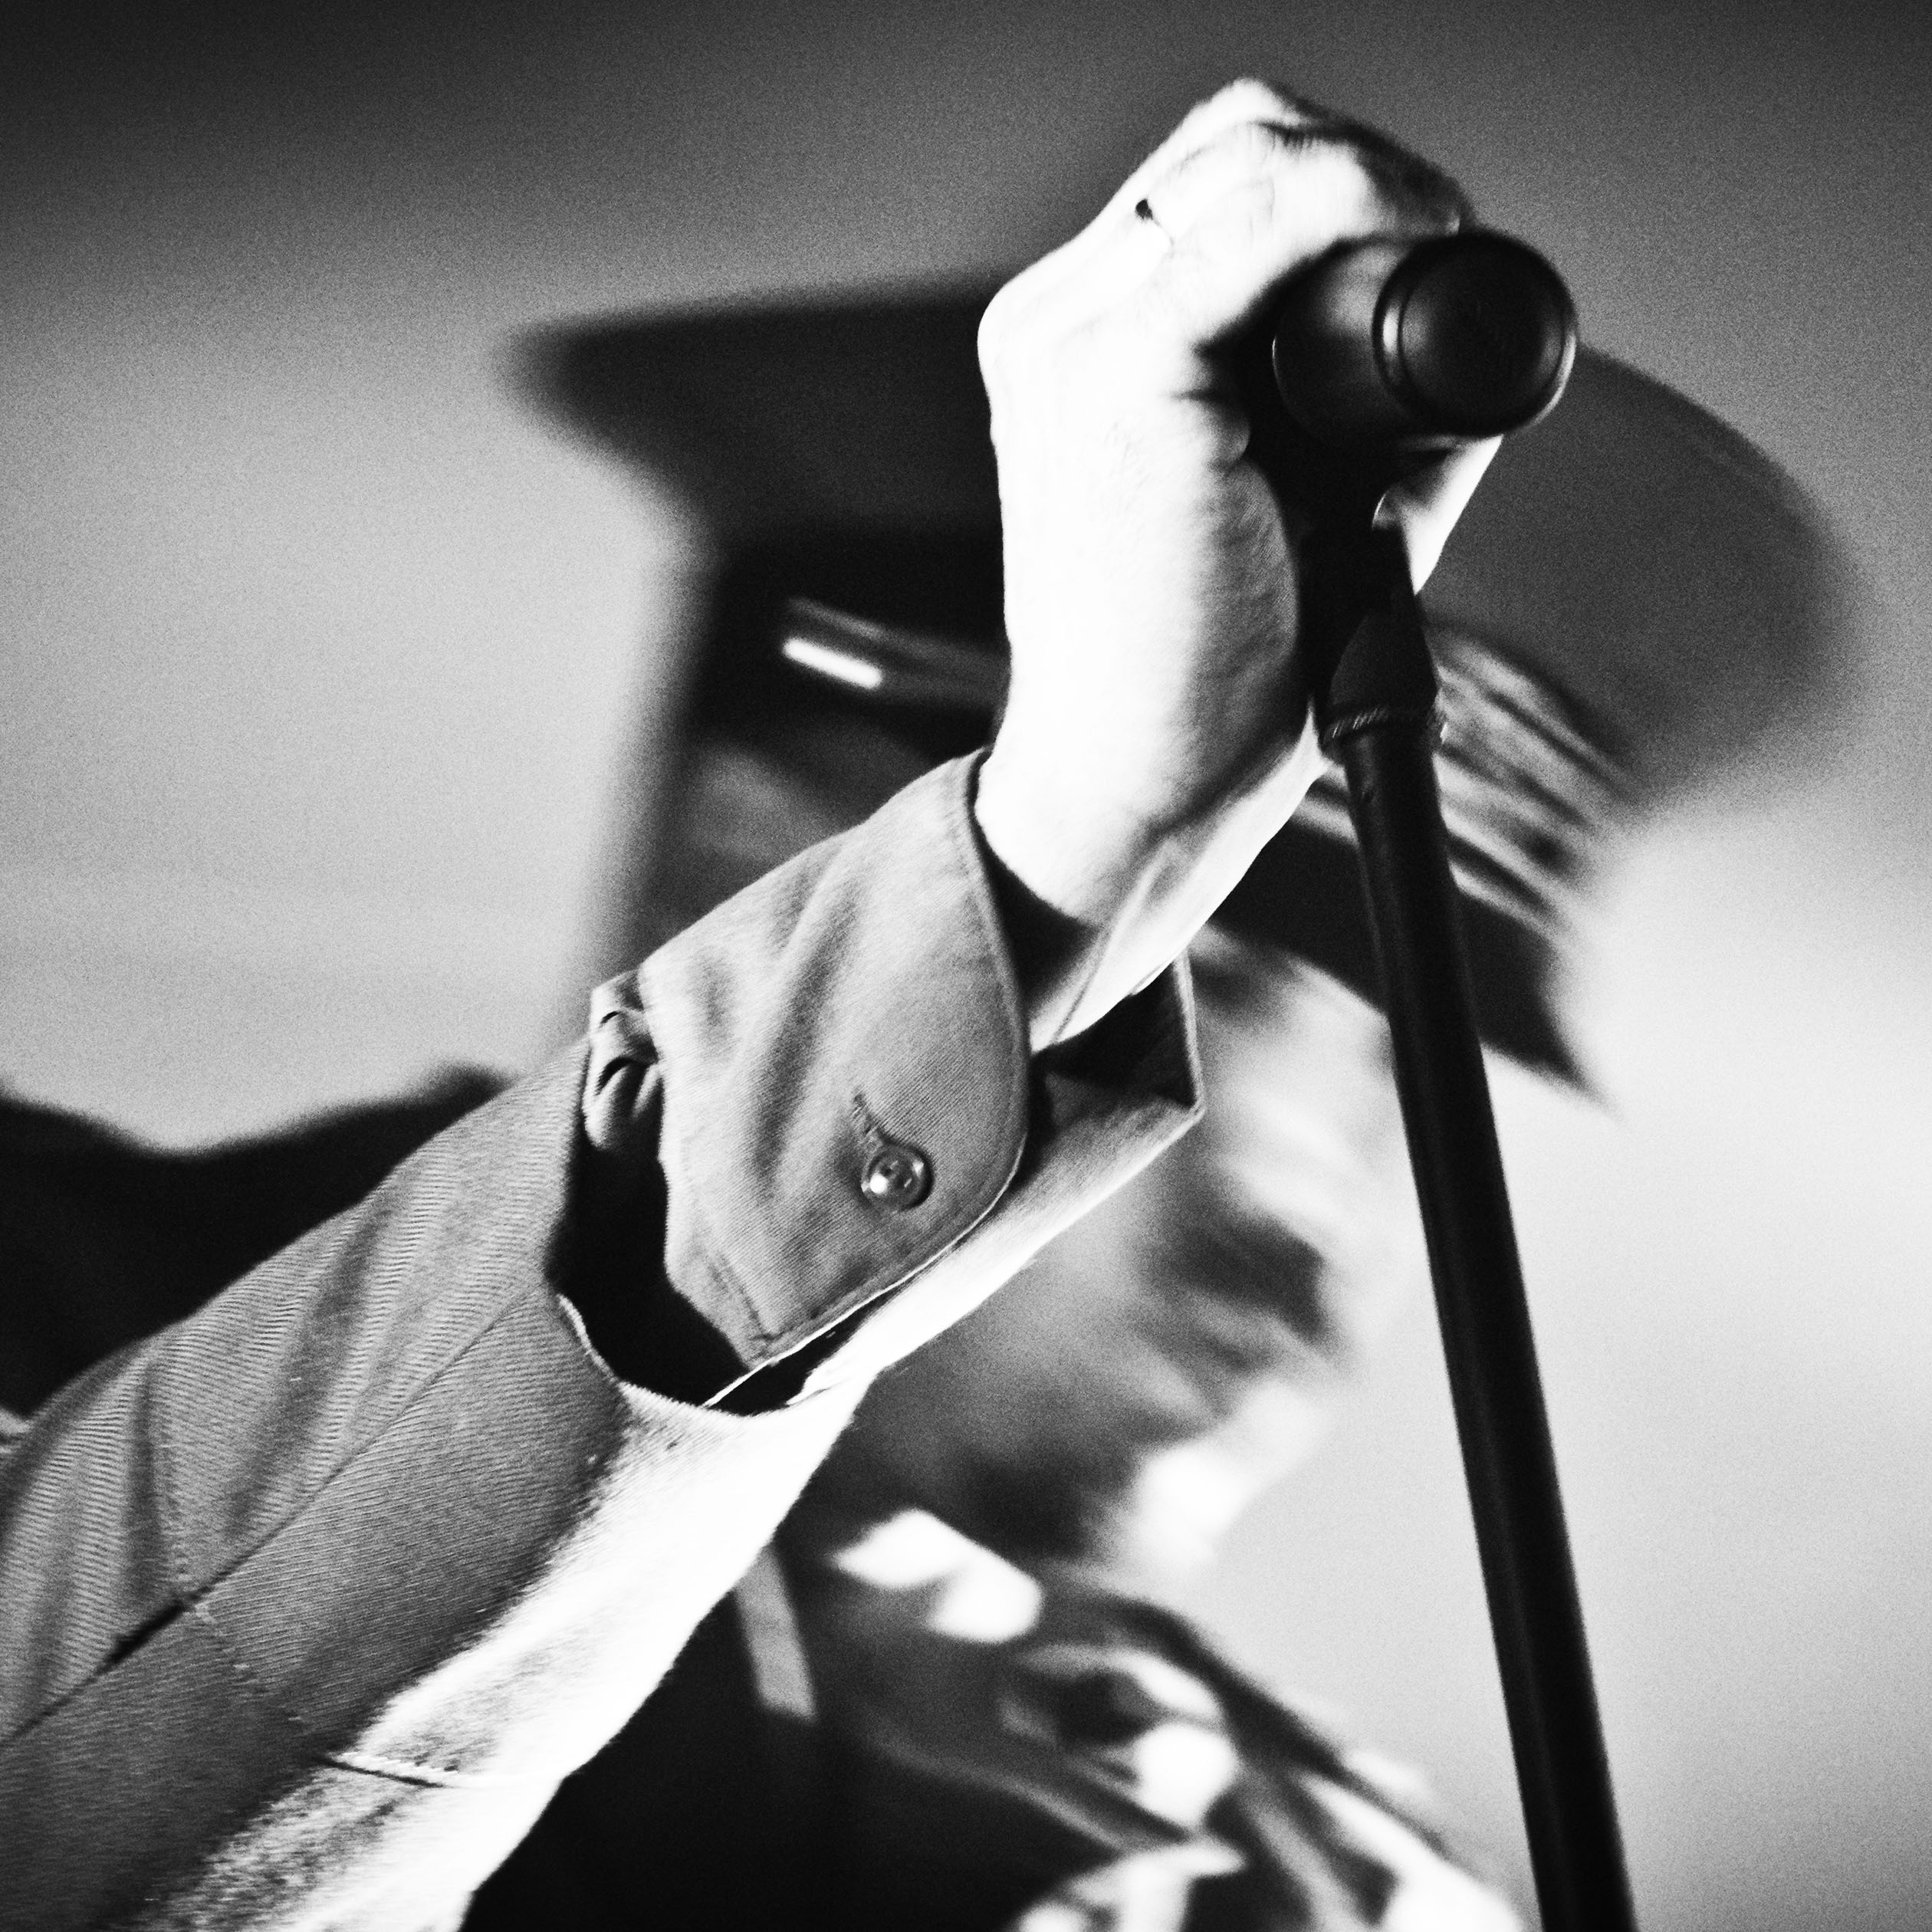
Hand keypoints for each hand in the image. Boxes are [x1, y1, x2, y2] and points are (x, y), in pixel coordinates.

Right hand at [973, 81, 1496, 1042]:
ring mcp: (1073, 343)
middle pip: (1233, 140)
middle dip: (1365, 168)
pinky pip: (1256, 222)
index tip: (1425, 249)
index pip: (1213, 183)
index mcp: (1077, 348)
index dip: (1338, 183)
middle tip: (1443, 250)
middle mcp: (1056, 324)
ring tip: (1436, 259)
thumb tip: (1473, 331)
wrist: (1136, 790)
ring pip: (1252, 156)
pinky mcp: (1117, 379)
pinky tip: (1420, 236)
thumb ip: (1366, 405)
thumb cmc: (1212, 674)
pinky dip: (1356, 201)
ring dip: (1375, 183)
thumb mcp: (1297, 504)